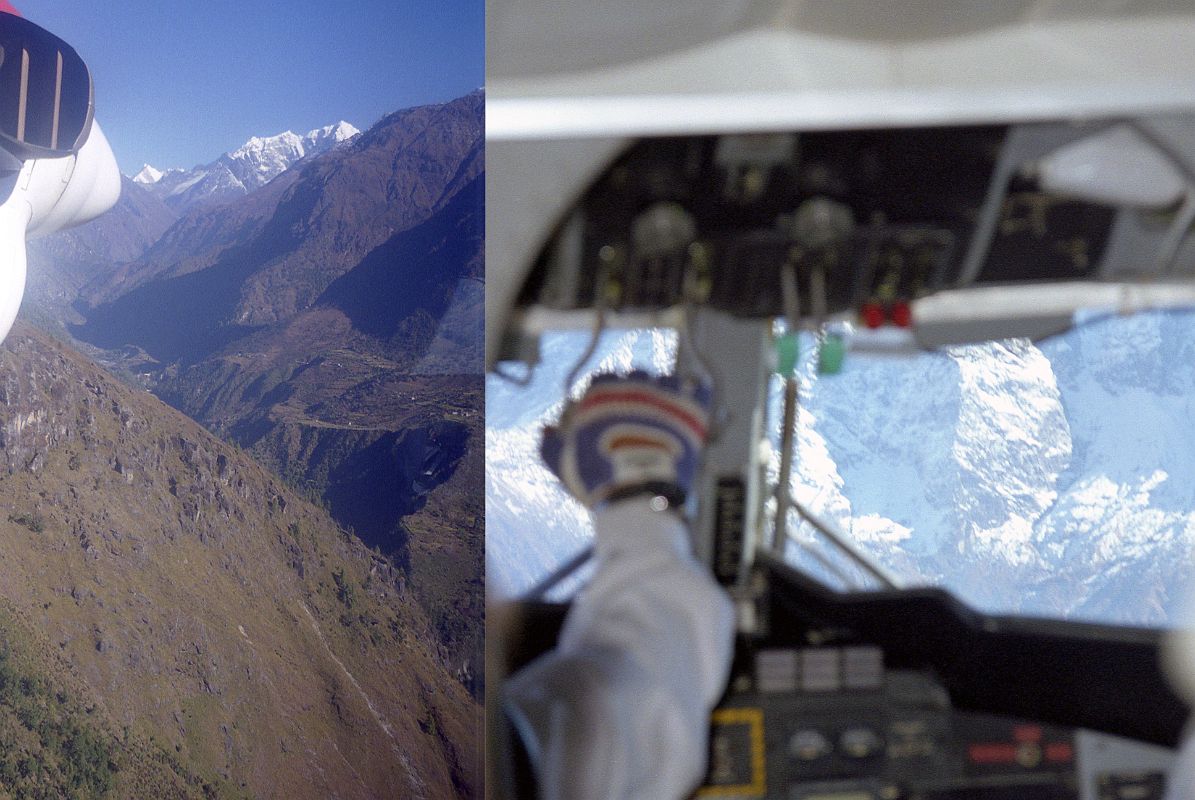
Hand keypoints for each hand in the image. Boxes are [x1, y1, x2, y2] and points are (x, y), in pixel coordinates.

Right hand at [540, 371, 709, 508]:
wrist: (638, 497)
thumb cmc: (599, 480)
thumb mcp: (563, 464)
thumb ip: (550, 444)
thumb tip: (545, 431)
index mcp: (603, 395)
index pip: (604, 378)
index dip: (605, 392)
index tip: (607, 406)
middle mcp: (635, 389)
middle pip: (637, 374)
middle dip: (635, 387)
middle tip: (637, 407)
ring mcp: (665, 398)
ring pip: (667, 378)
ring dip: (665, 387)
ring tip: (665, 404)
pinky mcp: (692, 413)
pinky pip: (700, 389)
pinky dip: (697, 389)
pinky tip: (694, 395)